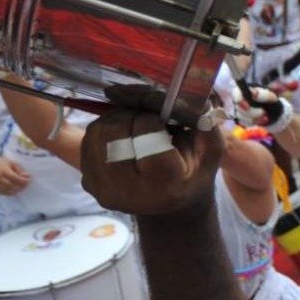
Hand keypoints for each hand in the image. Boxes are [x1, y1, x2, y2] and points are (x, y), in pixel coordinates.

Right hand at [0, 155, 30, 193]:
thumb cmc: (0, 162)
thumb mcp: (11, 162)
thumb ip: (19, 169)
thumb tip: (27, 176)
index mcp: (3, 170)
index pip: (15, 178)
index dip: (23, 180)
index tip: (29, 180)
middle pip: (12, 186)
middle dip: (21, 186)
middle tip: (26, 185)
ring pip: (7, 191)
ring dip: (16, 190)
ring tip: (21, 188)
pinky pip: (2, 192)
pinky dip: (9, 193)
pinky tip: (14, 190)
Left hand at [77, 93, 226, 216]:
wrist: (169, 207)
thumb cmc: (192, 174)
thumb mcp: (210, 150)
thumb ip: (201, 120)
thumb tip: (181, 92)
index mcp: (165, 185)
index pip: (146, 132)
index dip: (152, 114)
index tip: (163, 114)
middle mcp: (129, 193)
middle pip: (114, 131)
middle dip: (130, 112)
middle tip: (146, 112)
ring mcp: (103, 190)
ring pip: (97, 132)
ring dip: (115, 117)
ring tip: (135, 121)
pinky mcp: (89, 184)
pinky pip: (89, 142)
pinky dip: (104, 129)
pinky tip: (122, 134)